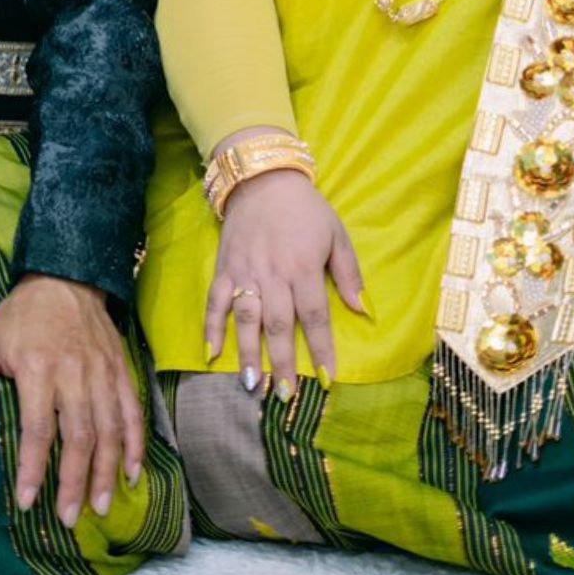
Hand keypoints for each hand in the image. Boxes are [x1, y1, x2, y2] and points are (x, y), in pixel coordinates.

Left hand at [0, 275, 144, 528]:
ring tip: (102, 507)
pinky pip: (132, 410)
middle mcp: (75, 372)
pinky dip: (137, 443)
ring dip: (107, 471)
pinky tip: (133, 473)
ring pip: (110, 429)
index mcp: (38, 367)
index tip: (28, 502)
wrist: (66, 276)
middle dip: (75, 482)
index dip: (34, 469)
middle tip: (70, 518)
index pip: (38, 429)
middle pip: (79, 436)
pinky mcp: (121, 369)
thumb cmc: (18, 316)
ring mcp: (103, 371)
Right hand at [205, 169, 365, 399]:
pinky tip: (211, 354)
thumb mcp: (336, 234)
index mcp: (303, 268)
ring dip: (248, 353)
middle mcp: (273, 275)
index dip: (321, 348)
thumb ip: (348, 273)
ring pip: (246, 319)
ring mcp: (245, 273)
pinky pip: (215, 301)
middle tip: (285, 395)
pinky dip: (212, 327)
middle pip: (279, 325)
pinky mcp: (225, 268)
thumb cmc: (306, 209)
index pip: (314, 316)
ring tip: (253, 384)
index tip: (326, 378)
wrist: (263, 179)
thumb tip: (362, 310)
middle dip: (282, 362)